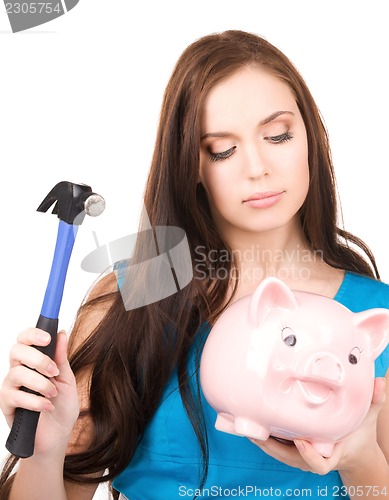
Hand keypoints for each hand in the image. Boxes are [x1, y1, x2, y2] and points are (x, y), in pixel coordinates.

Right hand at [0, 328, 79, 456]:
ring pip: (16, 373)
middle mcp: (19, 370)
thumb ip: (61, 358)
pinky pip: (15, 396)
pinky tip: (46, 407)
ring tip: (52, 394)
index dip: (33, 334)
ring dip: (40, 383)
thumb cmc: (62, 405)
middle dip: (38, 359)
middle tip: (54, 371)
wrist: (58, 435)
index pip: (25, 339)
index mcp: (33, 361)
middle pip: (16, 351)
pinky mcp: (7, 405)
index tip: (47, 338)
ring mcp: (11, 387)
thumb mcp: (67, 379)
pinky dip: (35, 401)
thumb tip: (61, 333)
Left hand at [249, 377, 385, 474]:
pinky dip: (264, 434)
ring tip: (247, 423)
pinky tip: (252, 419)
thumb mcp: (368, 417)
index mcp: (332, 453)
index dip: (308, 455)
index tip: (300, 440)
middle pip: (289, 457)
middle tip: (257, 430)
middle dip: (272, 446)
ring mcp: (301, 454)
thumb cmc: (358, 434)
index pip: (319, 463)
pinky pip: (276, 444)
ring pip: (278, 452)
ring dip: (262, 440)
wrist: (354, 448)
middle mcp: (313, 456)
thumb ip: (374, 400)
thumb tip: (380, 382)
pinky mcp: (293, 448)